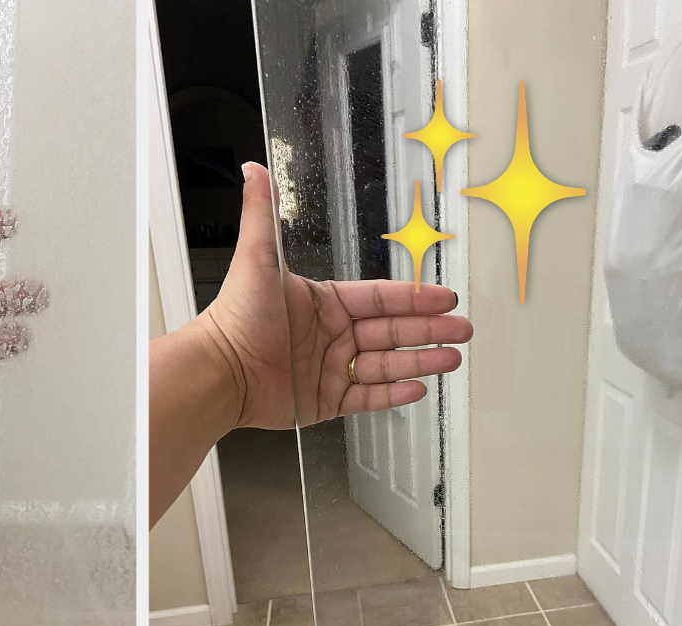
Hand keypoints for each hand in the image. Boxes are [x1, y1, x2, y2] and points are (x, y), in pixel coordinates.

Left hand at [194, 161, 470, 429]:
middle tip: (462, 329)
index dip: (414, 297)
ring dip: (420, 360)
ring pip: (385, 364)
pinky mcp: (324, 401)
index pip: (379, 297)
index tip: (444, 297)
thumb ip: (261, 213)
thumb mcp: (256, 259)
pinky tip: (418, 387)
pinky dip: (393, 394)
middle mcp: (330, 335)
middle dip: (430, 330)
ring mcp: (329, 369)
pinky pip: (367, 396)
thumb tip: (255, 168)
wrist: (220, 371)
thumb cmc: (234, 317)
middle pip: (391, 330)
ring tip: (452, 359)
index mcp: (323, 302)